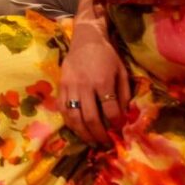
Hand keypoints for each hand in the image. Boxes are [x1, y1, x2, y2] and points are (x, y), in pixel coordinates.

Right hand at [59, 23, 130, 146]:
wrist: (85, 39)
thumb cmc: (107, 55)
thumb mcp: (121, 72)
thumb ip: (123, 94)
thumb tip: (124, 116)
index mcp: (102, 82)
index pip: (110, 111)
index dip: (116, 124)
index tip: (120, 130)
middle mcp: (84, 86)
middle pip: (90, 118)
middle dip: (99, 135)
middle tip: (106, 145)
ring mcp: (70, 86)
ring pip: (74, 117)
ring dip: (83, 134)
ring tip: (92, 143)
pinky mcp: (60, 86)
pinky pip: (62, 109)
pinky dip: (69, 123)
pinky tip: (77, 130)